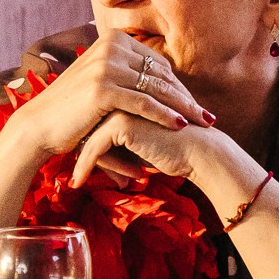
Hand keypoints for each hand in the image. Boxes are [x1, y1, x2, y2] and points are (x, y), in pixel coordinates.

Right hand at [1, 29, 209, 160]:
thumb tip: (163, 73)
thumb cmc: (74, 107)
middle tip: (206, 116)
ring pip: (156, 89)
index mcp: (112, 40)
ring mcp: (106, 66)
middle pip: (161, 75)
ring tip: (201, 123)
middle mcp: (110, 47)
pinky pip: (144, 103)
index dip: (179, 85)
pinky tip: (179, 126)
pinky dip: (164, 115)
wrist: (39, 125)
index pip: (158, 63)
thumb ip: (128, 71)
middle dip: (185, 97)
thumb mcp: (102, 79)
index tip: (195, 104)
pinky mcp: (103, 88)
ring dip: (182, 108)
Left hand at [68, 108, 227, 187]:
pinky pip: (92, 147)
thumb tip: (88, 155)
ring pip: (88, 136)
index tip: (86, 168)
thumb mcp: (142, 143)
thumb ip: (119, 141)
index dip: (91, 146)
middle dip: (84, 154)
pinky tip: (77, 182)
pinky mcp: (121, 123)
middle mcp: (123, 96)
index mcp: (129, 96)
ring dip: (85, 161)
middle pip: (89, 127)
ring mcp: (121, 107)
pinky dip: (84, 166)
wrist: (202, 153)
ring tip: (77, 181)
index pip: (96, 120)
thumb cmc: (176, 151)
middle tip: (77, 178)